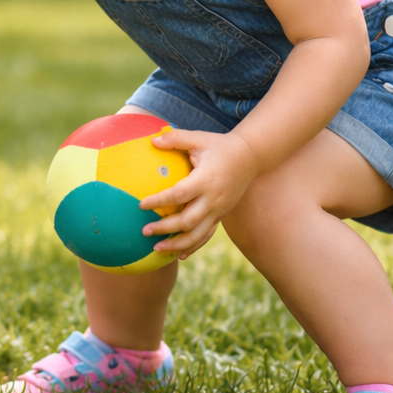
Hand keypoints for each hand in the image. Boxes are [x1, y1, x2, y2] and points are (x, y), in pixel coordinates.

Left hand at [137, 129, 261, 257]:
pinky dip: (193, 246)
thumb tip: (151, 140)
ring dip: (177, 244)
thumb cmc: (220, 146)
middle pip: (188, 221)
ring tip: (157, 249)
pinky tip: (179, 255)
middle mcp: (213, 199)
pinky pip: (207, 235)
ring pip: (198, 235)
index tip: (141, 205)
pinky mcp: (221, 215)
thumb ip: (175, 138)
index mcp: (206, 179)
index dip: (160, 201)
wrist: (251, 157)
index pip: (180, 194)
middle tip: (145, 231)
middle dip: (165, 228)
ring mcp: (219, 210)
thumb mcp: (199, 138)